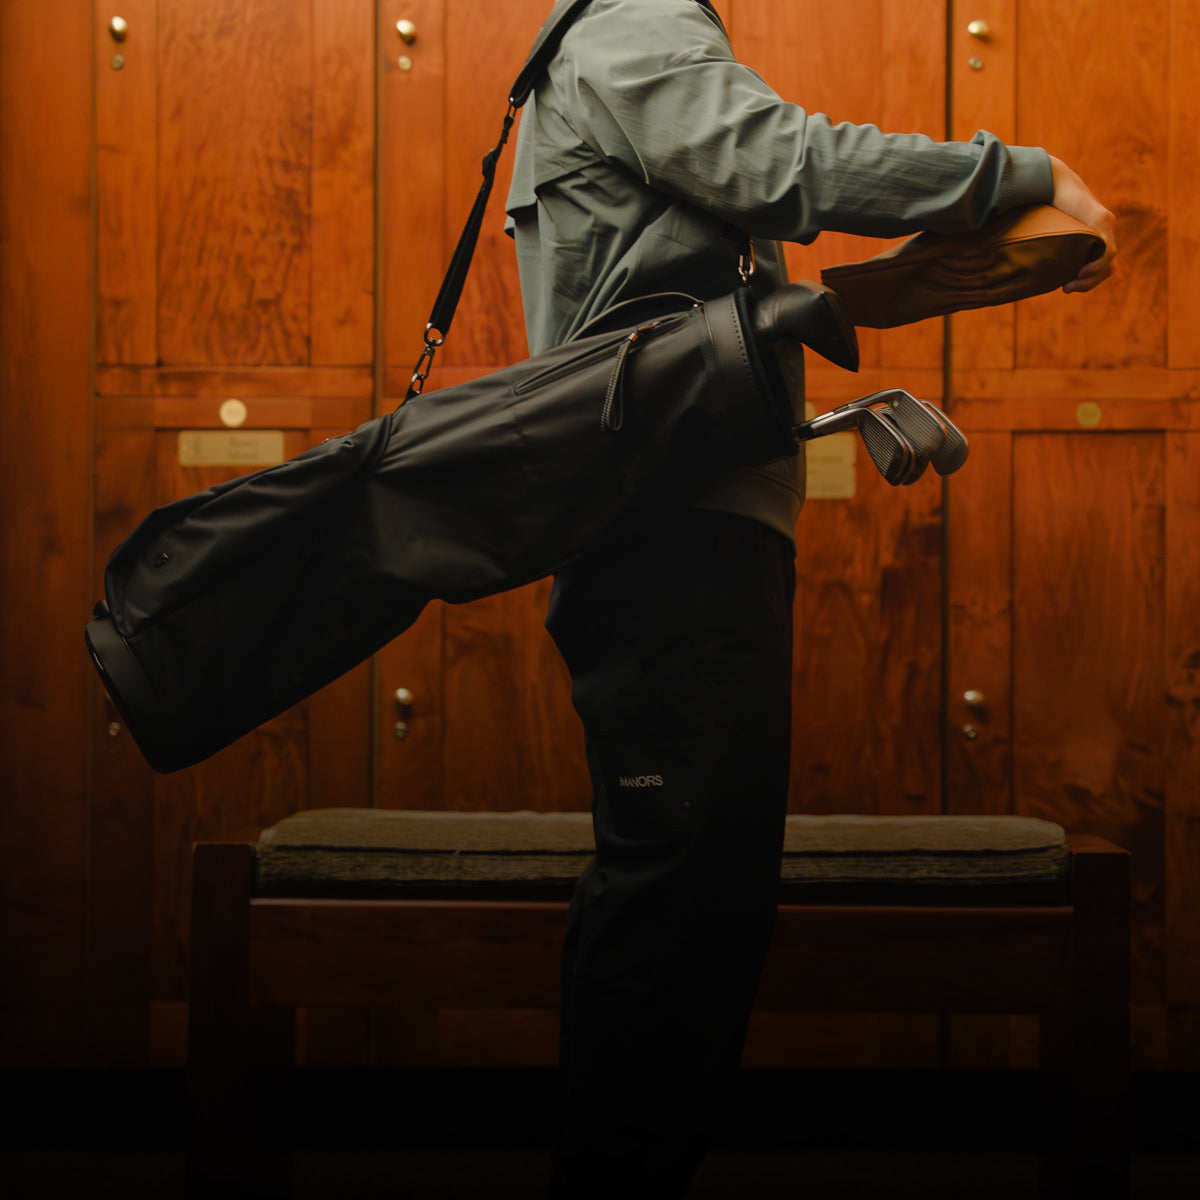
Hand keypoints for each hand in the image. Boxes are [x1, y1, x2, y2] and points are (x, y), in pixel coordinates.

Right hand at [1048, 155, 1116, 292]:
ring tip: (1072, 282)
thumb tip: (1037, 264)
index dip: (1088, 280)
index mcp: (1096, 232)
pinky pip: (1106, 250)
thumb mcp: (1051, 231)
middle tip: (1068, 287)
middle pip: (1107, 266)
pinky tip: (1081, 272)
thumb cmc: (1043, 205)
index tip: (1066, 286)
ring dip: (1092, 277)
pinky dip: (1096, 266)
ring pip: (1109, 261)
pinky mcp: (1102, 220)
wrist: (1049, 179)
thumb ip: (1054, 245)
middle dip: (1089, 282)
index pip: (1101, 263)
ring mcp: (1106, 224)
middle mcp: (1105, 228)